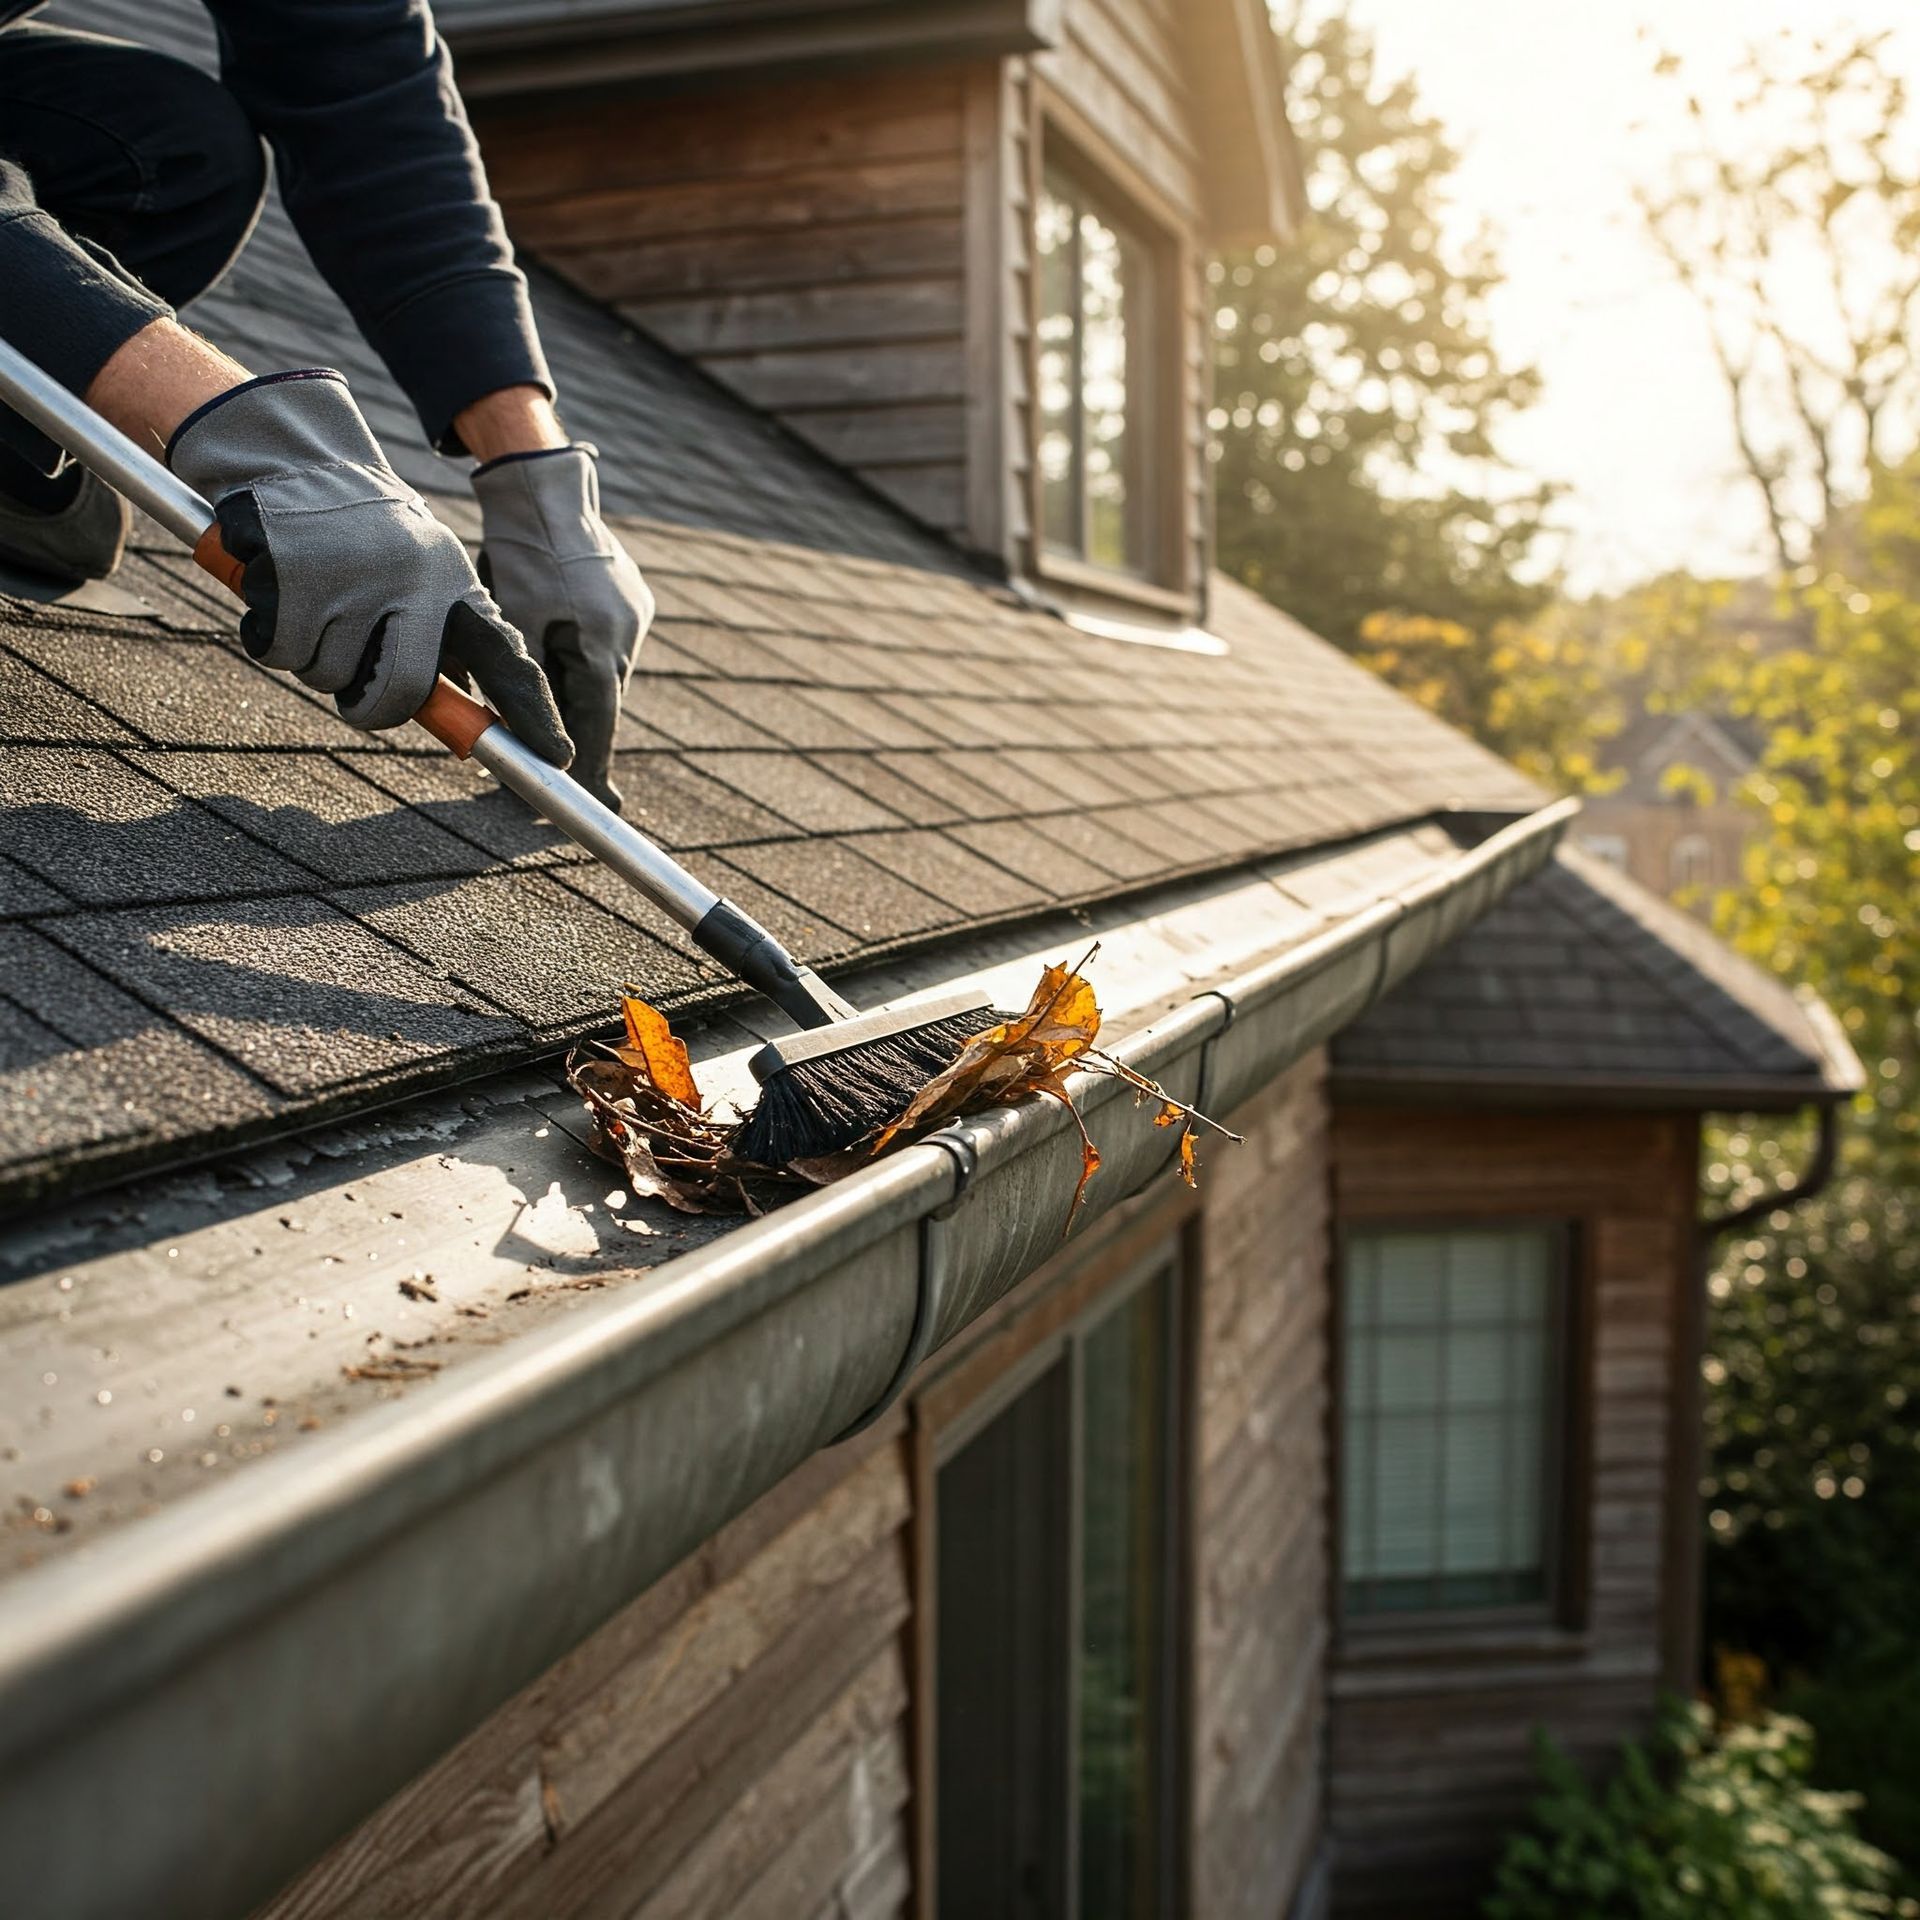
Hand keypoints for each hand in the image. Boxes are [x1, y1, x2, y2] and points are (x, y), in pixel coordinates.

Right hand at [167, 369, 571, 754]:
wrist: (299, 462)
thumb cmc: (368, 538)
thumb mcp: (423, 579)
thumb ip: (444, 643)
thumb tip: (463, 717)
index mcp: (454, 586)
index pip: (507, 660)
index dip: (533, 714)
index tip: (561, 759)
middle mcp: (414, 583)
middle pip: (402, 692)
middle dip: (372, 708)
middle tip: (356, 694)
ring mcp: (354, 579)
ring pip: (328, 677)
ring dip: (313, 661)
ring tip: (315, 604)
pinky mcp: (290, 576)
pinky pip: (279, 652)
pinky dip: (270, 639)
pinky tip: (277, 593)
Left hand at [471, 445, 652, 810]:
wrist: (545, 488)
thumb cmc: (522, 554)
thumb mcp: (514, 624)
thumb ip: (521, 684)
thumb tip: (514, 738)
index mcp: (601, 647)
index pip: (597, 727)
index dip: (590, 770)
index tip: (588, 804)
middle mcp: (626, 638)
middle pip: (600, 707)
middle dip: (582, 740)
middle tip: (581, 786)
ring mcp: (633, 617)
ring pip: (600, 677)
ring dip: (577, 697)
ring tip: (556, 714)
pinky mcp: (629, 601)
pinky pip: (603, 647)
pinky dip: (581, 662)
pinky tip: (562, 650)